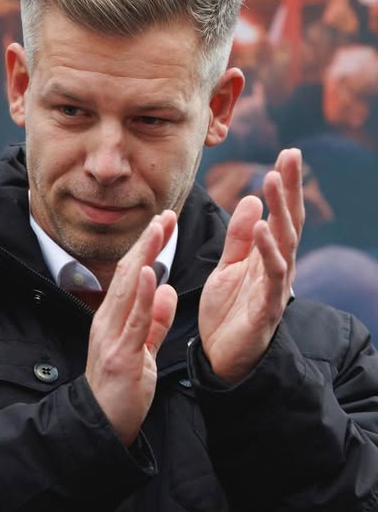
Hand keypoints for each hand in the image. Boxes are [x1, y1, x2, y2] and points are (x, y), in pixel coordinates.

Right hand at [85, 211, 177, 445]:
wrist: (103, 428)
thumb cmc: (122, 389)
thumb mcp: (142, 349)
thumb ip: (154, 320)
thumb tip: (166, 289)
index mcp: (113, 318)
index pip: (131, 274)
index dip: (147, 247)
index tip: (164, 224)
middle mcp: (107, 320)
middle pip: (128, 272)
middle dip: (147, 241)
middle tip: (165, 215)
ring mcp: (111, 336)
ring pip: (128, 288)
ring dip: (145, 255)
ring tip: (160, 228)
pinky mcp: (120, 356)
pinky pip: (133, 320)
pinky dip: (141, 294)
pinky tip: (149, 271)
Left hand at [198, 148, 303, 383]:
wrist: (221, 357)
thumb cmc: (228, 311)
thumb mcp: (229, 266)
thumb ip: (241, 237)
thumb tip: (253, 200)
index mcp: (267, 256)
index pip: (280, 214)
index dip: (284, 186)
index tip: (286, 154)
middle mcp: (277, 267)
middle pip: (288, 221)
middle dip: (289, 188)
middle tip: (290, 155)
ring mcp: (275, 287)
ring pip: (284, 243)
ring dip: (280, 210)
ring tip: (272, 180)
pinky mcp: (267, 307)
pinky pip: (271, 275)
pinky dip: (268, 250)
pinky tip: (264, 228)